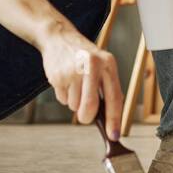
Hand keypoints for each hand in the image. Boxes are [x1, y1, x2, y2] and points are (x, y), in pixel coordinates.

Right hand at [38, 20, 123, 137]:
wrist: (59, 37)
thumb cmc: (84, 56)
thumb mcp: (101, 65)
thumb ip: (106, 89)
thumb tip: (109, 120)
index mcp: (108, 64)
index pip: (114, 97)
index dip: (114, 119)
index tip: (114, 135)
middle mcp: (92, 66)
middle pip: (90, 105)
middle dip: (87, 117)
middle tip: (85, 117)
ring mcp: (73, 70)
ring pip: (75, 105)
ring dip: (74, 102)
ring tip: (74, 84)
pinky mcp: (58, 75)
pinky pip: (63, 99)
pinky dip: (64, 96)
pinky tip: (65, 80)